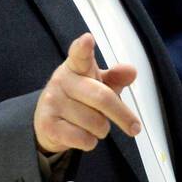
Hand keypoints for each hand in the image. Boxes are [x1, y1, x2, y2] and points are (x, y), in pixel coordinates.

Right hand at [34, 32, 139, 154]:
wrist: (48, 123)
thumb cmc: (80, 99)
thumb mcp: (98, 85)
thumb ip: (116, 78)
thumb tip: (131, 71)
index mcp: (76, 66)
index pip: (80, 55)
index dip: (83, 48)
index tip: (87, 39)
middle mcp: (62, 80)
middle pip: (103, 98)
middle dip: (123, 116)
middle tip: (135, 128)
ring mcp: (52, 102)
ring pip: (95, 123)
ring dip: (102, 129)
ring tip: (92, 125)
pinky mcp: (47, 125)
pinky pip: (83, 139)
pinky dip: (90, 142)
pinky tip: (81, 135)